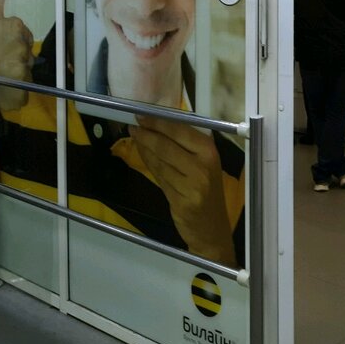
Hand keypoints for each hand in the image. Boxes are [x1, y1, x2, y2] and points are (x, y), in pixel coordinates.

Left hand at [130, 117, 236, 265]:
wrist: (212, 229)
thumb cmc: (208, 192)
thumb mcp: (205, 165)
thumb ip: (186, 146)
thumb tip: (160, 124)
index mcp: (210, 151)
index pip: (180, 131)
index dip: (159, 122)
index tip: (142, 114)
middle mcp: (202, 166)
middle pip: (167, 145)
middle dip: (147, 133)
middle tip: (133, 124)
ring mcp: (191, 185)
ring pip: (160, 161)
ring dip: (144, 148)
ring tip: (134, 136)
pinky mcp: (180, 200)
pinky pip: (159, 177)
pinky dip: (149, 164)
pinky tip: (142, 155)